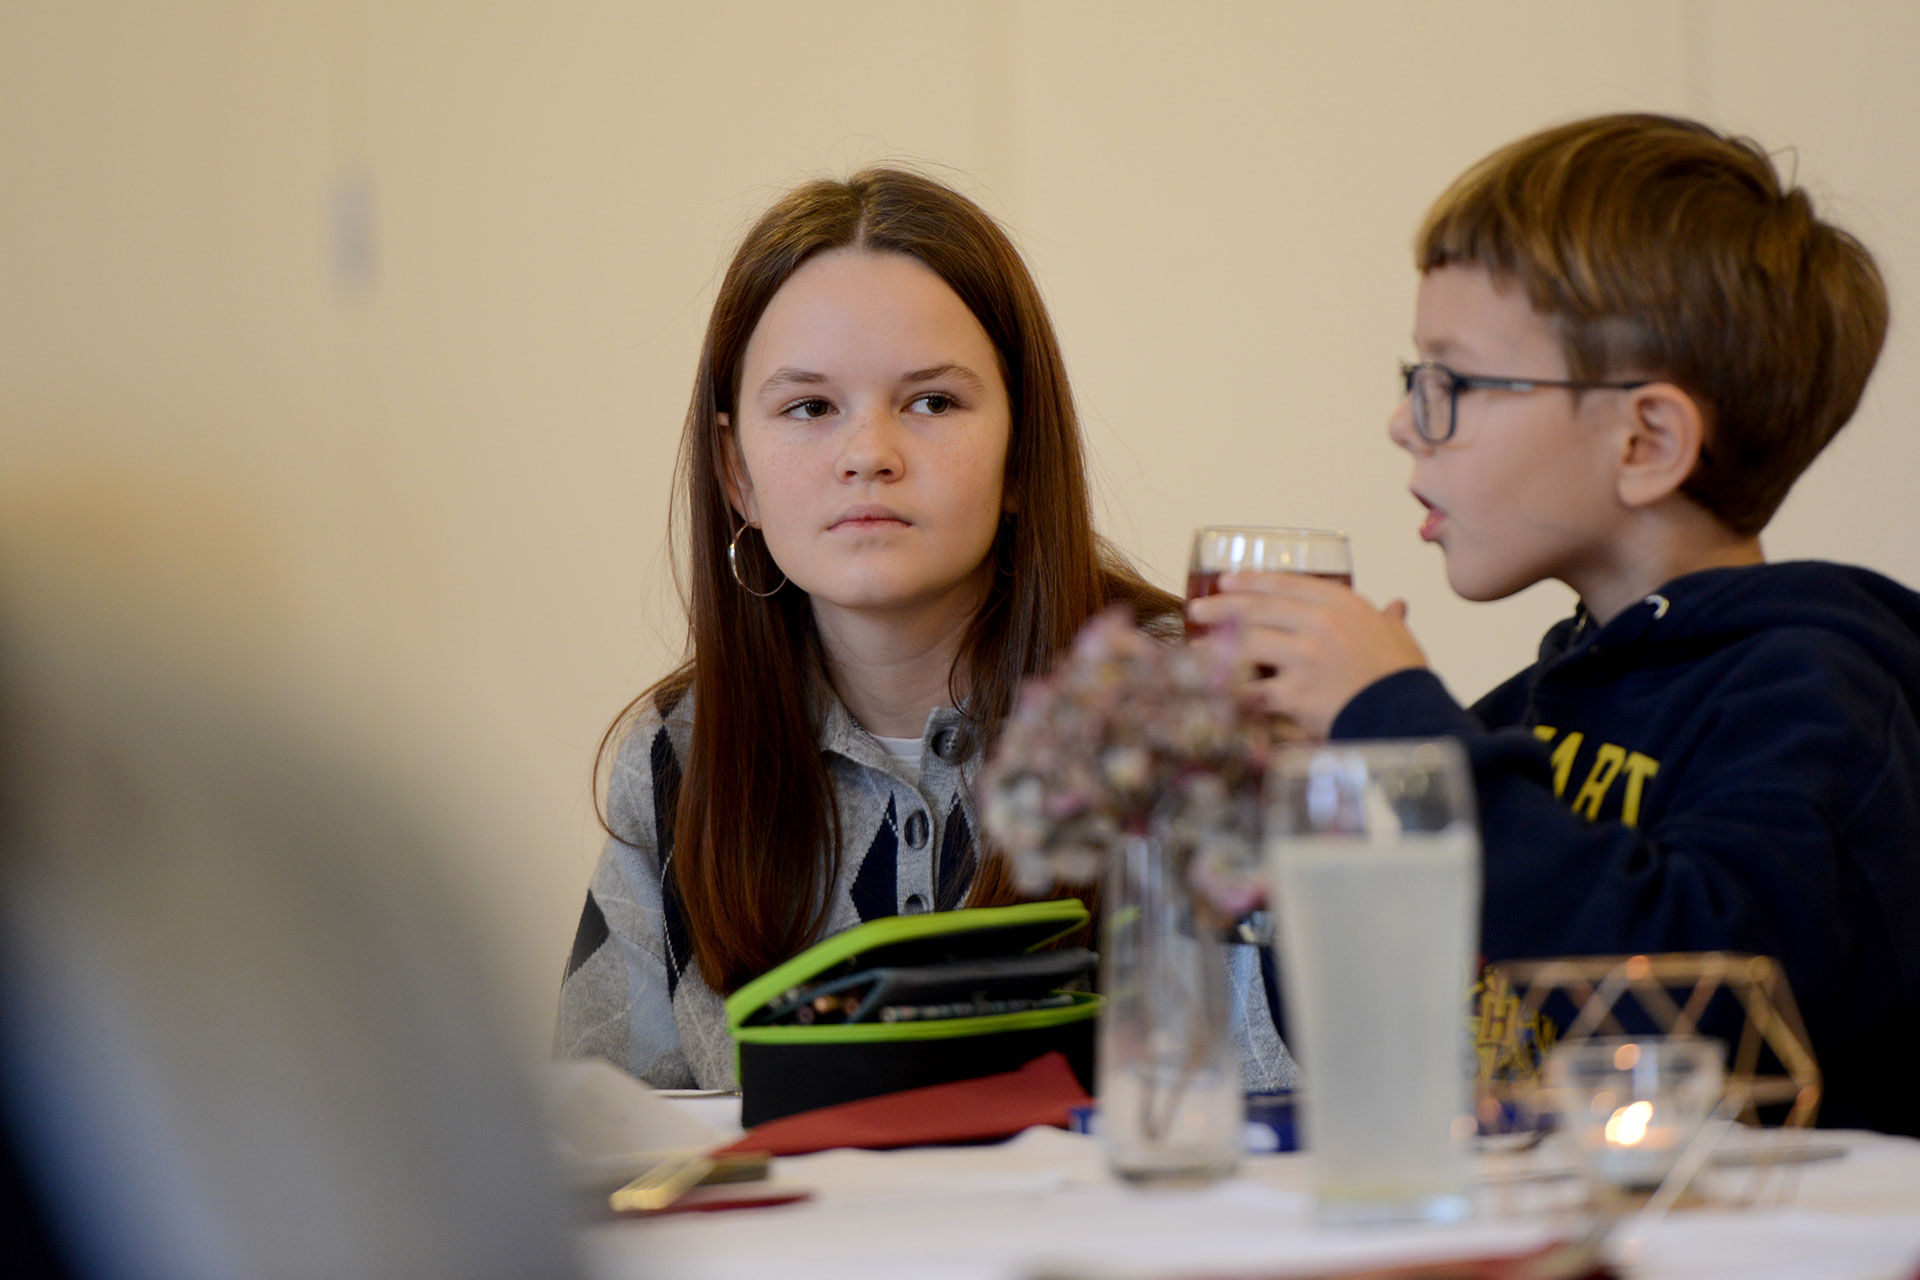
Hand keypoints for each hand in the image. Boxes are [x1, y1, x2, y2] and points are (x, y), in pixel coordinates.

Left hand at [1186, 572, 1427, 738]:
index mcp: (1342, 605)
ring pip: (1247, 643)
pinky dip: (1230, 689)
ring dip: (1216, 645)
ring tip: (1195, 648)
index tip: (1227, 580)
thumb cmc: (1403, 677)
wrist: (1406, 715)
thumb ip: (1389, 620)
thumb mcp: (1399, 637)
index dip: (1252, 581)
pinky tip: (1211, 687)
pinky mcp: (1294, 693)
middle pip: (1257, 609)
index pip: (1286, 584)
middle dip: (1222, 607)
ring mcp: (1304, 658)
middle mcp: (1319, 624)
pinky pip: (1252, 689)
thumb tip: (1396, 607)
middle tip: (1197, 608)